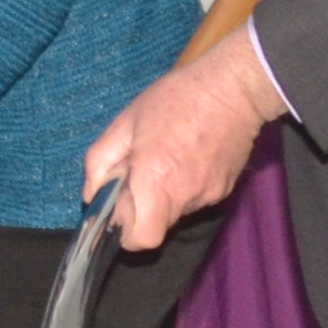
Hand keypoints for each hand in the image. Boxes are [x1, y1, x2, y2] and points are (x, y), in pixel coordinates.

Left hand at [84, 27, 283, 251]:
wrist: (234, 88)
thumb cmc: (176, 99)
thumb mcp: (125, 122)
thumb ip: (100, 163)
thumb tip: (92, 195)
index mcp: (155, 180)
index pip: (141, 239)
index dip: (126, 232)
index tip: (121, 211)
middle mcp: (184, 196)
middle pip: (156, 227)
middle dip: (142, 211)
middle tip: (141, 177)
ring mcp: (208, 195)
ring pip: (175, 213)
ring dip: (164, 196)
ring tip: (168, 158)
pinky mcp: (225, 190)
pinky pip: (196, 199)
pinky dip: (186, 187)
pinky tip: (189, 157)